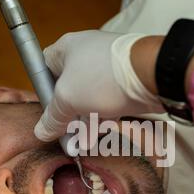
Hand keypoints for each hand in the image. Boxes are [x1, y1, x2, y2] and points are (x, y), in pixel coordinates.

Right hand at [34, 30, 164, 142]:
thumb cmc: (103, 78)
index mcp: (67, 49)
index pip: (44, 68)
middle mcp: (86, 56)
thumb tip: (41, 131)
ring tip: (77, 145)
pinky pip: (107, 103)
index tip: (45, 112)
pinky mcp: (124, 84)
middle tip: (62, 135)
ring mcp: (107, 70)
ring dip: (82, 123)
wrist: (152, 76)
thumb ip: (52, 117)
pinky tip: (94, 139)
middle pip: (67, 88)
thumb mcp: (67, 99)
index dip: (42, 91)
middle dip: (65, 114)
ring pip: (88, 99)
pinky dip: (100, 120)